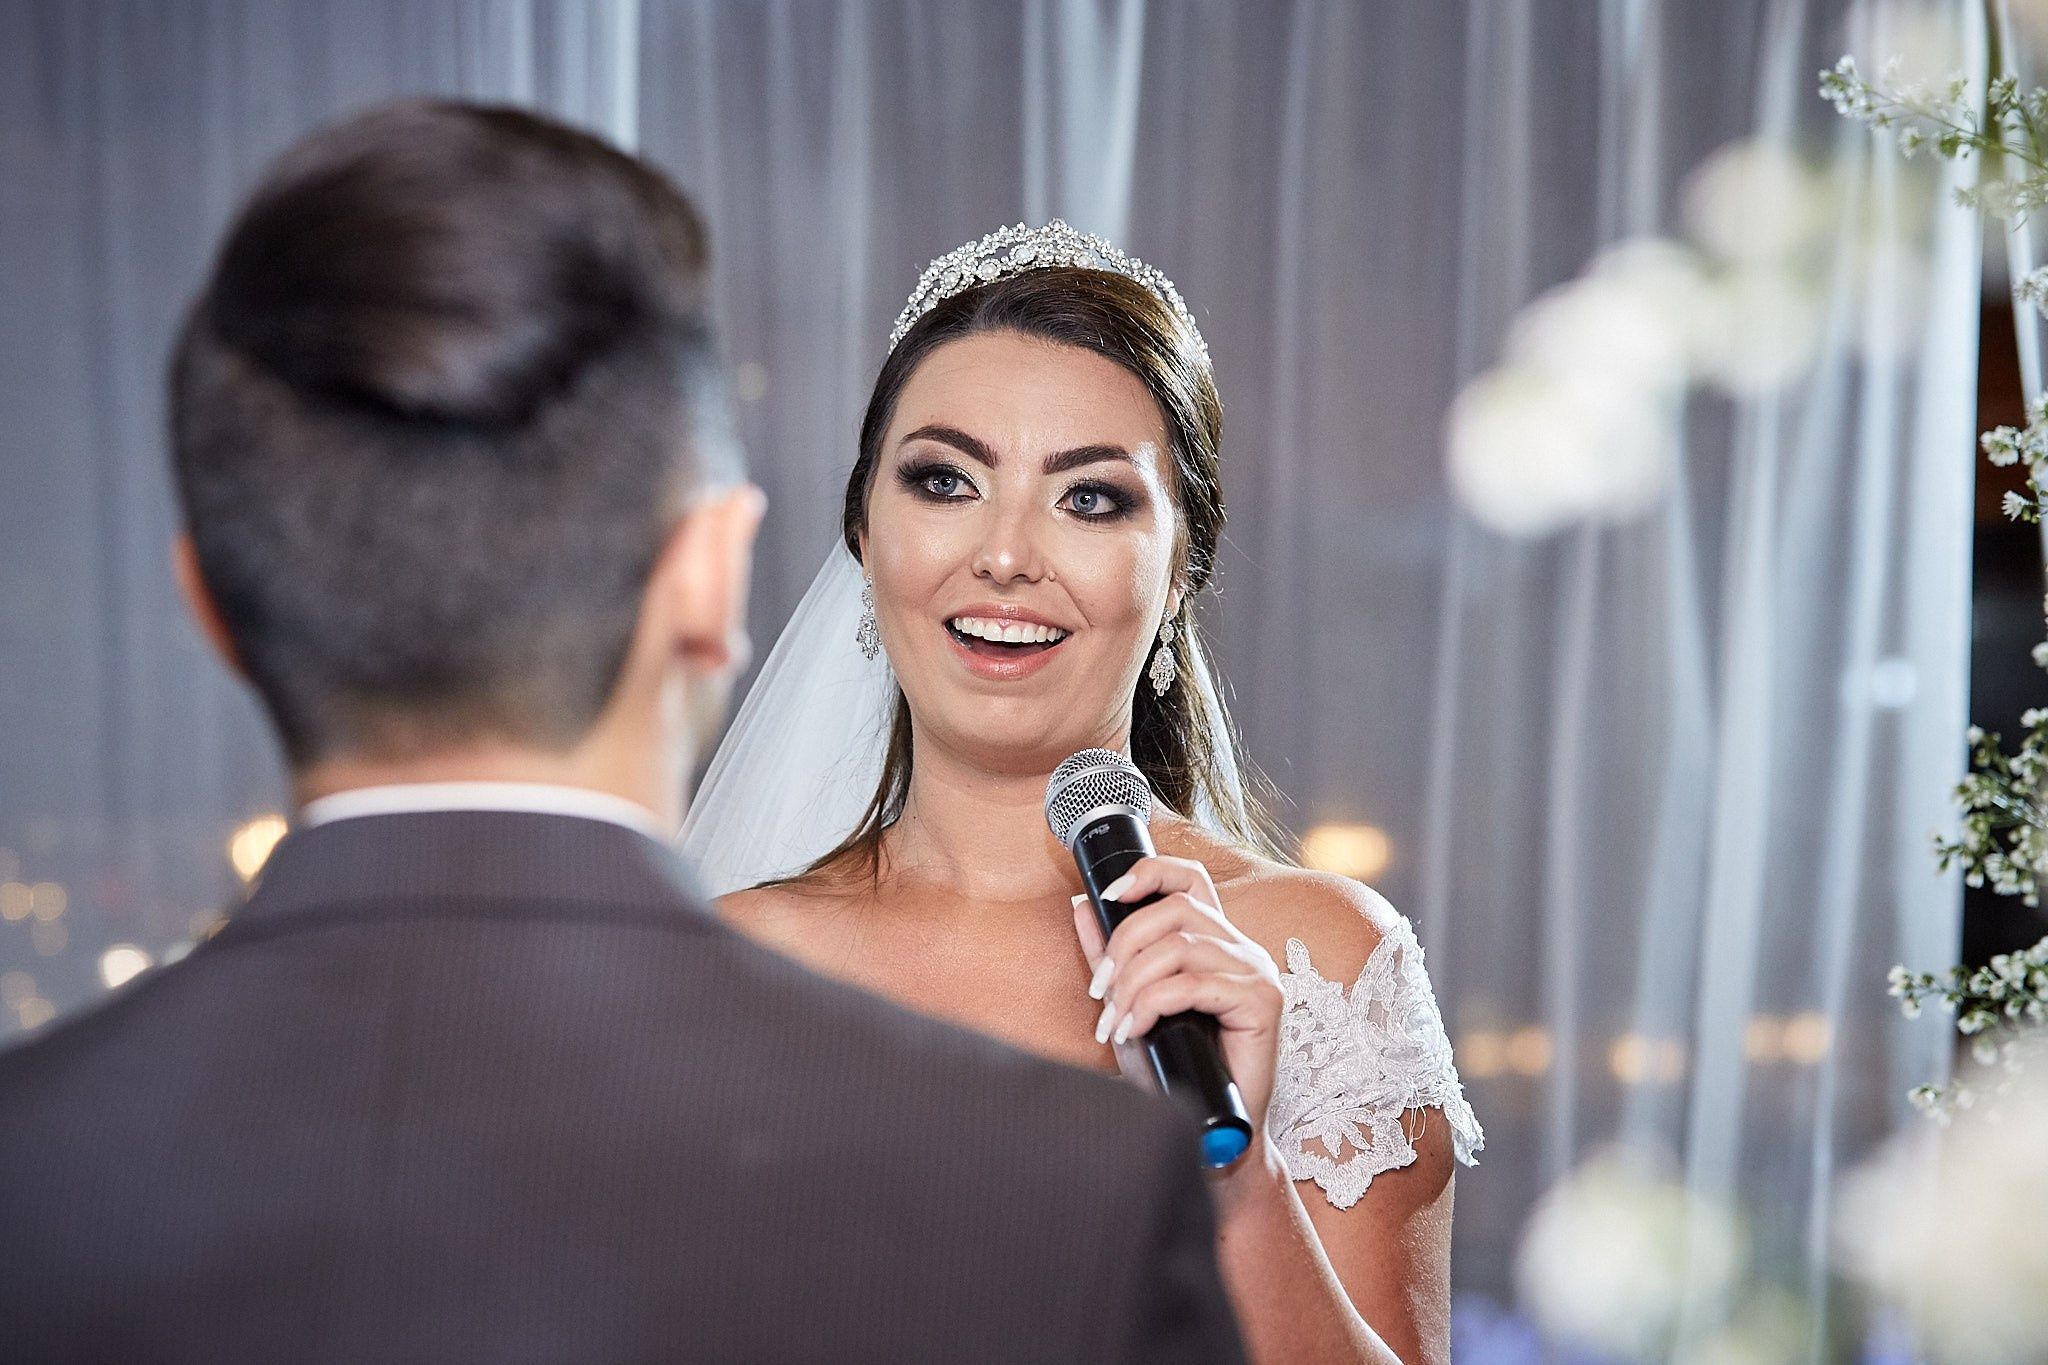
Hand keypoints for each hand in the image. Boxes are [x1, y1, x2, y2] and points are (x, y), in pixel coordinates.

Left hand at [1071, 856, 1284, 1131]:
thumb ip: (1109, 955)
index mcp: (1213, 941)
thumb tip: (1081, 903)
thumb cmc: (1172, 1069)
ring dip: (1133, 983)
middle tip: (1100, 992)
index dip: (1151, 872)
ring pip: (1180, 947)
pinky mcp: (1262, 1002)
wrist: (1205, 1130)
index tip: (1110, 892)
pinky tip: (1134, 1031)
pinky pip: (1193, 984)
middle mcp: (1240, 949)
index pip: (1190, 880)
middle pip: (1176, 909)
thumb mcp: (1128, 1003)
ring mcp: (1256, 973)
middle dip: (1124, 945)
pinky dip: (1152, 1004)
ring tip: (1114, 1021)